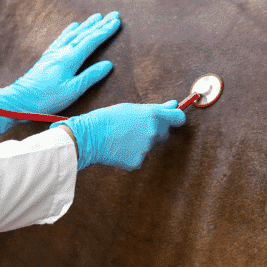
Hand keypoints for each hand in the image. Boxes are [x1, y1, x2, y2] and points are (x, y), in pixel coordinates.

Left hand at [0, 12, 120, 136]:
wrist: (19, 100)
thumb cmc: (47, 98)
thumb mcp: (73, 90)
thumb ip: (91, 76)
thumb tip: (109, 64)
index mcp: (70, 59)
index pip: (91, 41)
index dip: (105, 31)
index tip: (117, 22)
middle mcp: (62, 51)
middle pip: (84, 34)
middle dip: (100, 24)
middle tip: (113, 14)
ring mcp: (54, 52)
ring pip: (73, 34)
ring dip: (87, 25)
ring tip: (97, 17)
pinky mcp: (48, 57)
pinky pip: (62, 38)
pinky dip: (70, 30)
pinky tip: (73, 26)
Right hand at [52, 101, 186, 170]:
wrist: (88, 137)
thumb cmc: (108, 119)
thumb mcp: (132, 108)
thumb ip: (156, 108)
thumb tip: (174, 104)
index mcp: (154, 116)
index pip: (179, 118)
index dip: (176, 118)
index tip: (172, 118)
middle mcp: (154, 132)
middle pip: (164, 133)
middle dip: (155, 130)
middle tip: (135, 128)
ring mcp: (147, 149)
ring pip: (150, 145)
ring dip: (142, 142)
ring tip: (123, 137)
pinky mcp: (138, 162)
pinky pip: (140, 157)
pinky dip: (132, 154)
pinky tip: (120, 148)